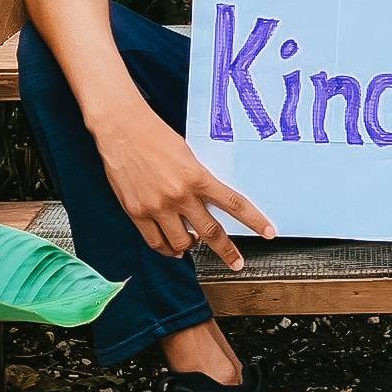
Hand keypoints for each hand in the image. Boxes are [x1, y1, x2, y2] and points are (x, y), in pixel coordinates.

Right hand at [93, 104, 274, 270]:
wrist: (122, 129)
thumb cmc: (155, 135)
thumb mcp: (187, 154)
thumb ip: (198, 179)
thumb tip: (207, 199)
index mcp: (197, 177)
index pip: (234, 204)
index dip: (255, 221)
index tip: (269, 232)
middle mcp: (180, 195)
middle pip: (211, 232)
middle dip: (227, 251)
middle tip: (236, 263)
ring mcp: (157, 206)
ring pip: (181, 243)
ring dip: (190, 248)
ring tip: (191, 245)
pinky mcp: (136, 212)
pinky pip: (155, 241)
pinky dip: (166, 248)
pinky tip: (170, 247)